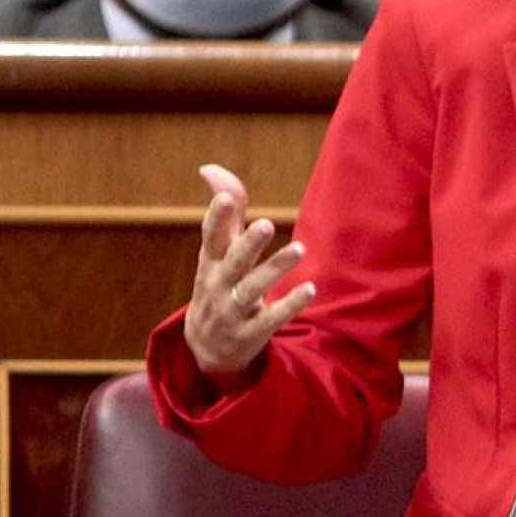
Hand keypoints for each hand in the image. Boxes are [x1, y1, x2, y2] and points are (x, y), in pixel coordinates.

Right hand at [182, 163, 315, 374]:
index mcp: (211, 262)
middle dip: (248, 244)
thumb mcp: (217, 252)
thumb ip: (226, 212)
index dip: (216, 218)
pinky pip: (271, 319)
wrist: (205, 347)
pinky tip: (310, 289)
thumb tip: (210, 168)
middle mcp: (219, 285)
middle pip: (234, 262)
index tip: (223, 198)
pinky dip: (290, 305)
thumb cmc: (218, 284)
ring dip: (276, 268)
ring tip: (300, 248)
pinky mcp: (251, 333)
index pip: (211, 237)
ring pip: (253, 289)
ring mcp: (233, 311)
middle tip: (266, 224)